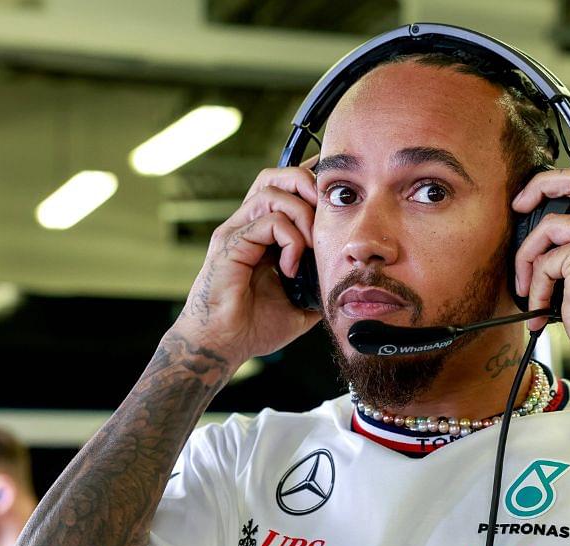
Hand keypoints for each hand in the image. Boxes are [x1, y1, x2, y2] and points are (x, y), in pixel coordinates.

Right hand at [174, 160, 323, 367]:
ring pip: (272, 191)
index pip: (284, 190)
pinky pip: (268, 222)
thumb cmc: (253, 327)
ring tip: (311, 247)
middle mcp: (246, 226)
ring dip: (302, 215)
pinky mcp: (230, 243)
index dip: (310, 182)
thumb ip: (319, 284)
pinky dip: (290, 240)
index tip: (334, 188)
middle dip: (307, 185)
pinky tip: (291, 268)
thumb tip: (346, 279)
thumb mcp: (301, 304)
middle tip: (326, 214)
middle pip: (275, 177)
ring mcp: (236, 231)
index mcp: (262, 234)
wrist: (223, 345)